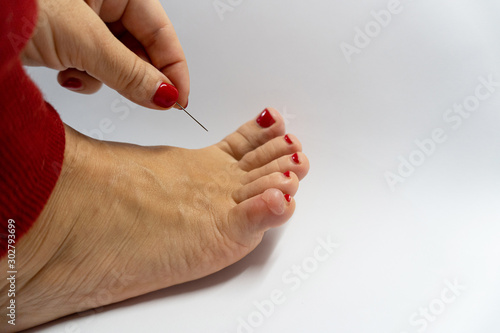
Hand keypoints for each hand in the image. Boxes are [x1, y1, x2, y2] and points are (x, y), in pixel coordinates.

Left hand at [22, 0, 188, 108]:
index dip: (174, 68)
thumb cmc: (13, 5)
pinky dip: (83, 78)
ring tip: (85, 78)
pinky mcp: (63, 38)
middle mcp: (102, 0)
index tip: (179, 99)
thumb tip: (164, 95)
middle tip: (149, 102)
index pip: (161, 32)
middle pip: (140, 47)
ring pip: (115, 60)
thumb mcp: (83, 40)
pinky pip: (89, 64)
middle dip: (139, 77)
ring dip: (106, 78)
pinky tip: (68, 77)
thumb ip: (129, 71)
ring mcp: (82, 20)